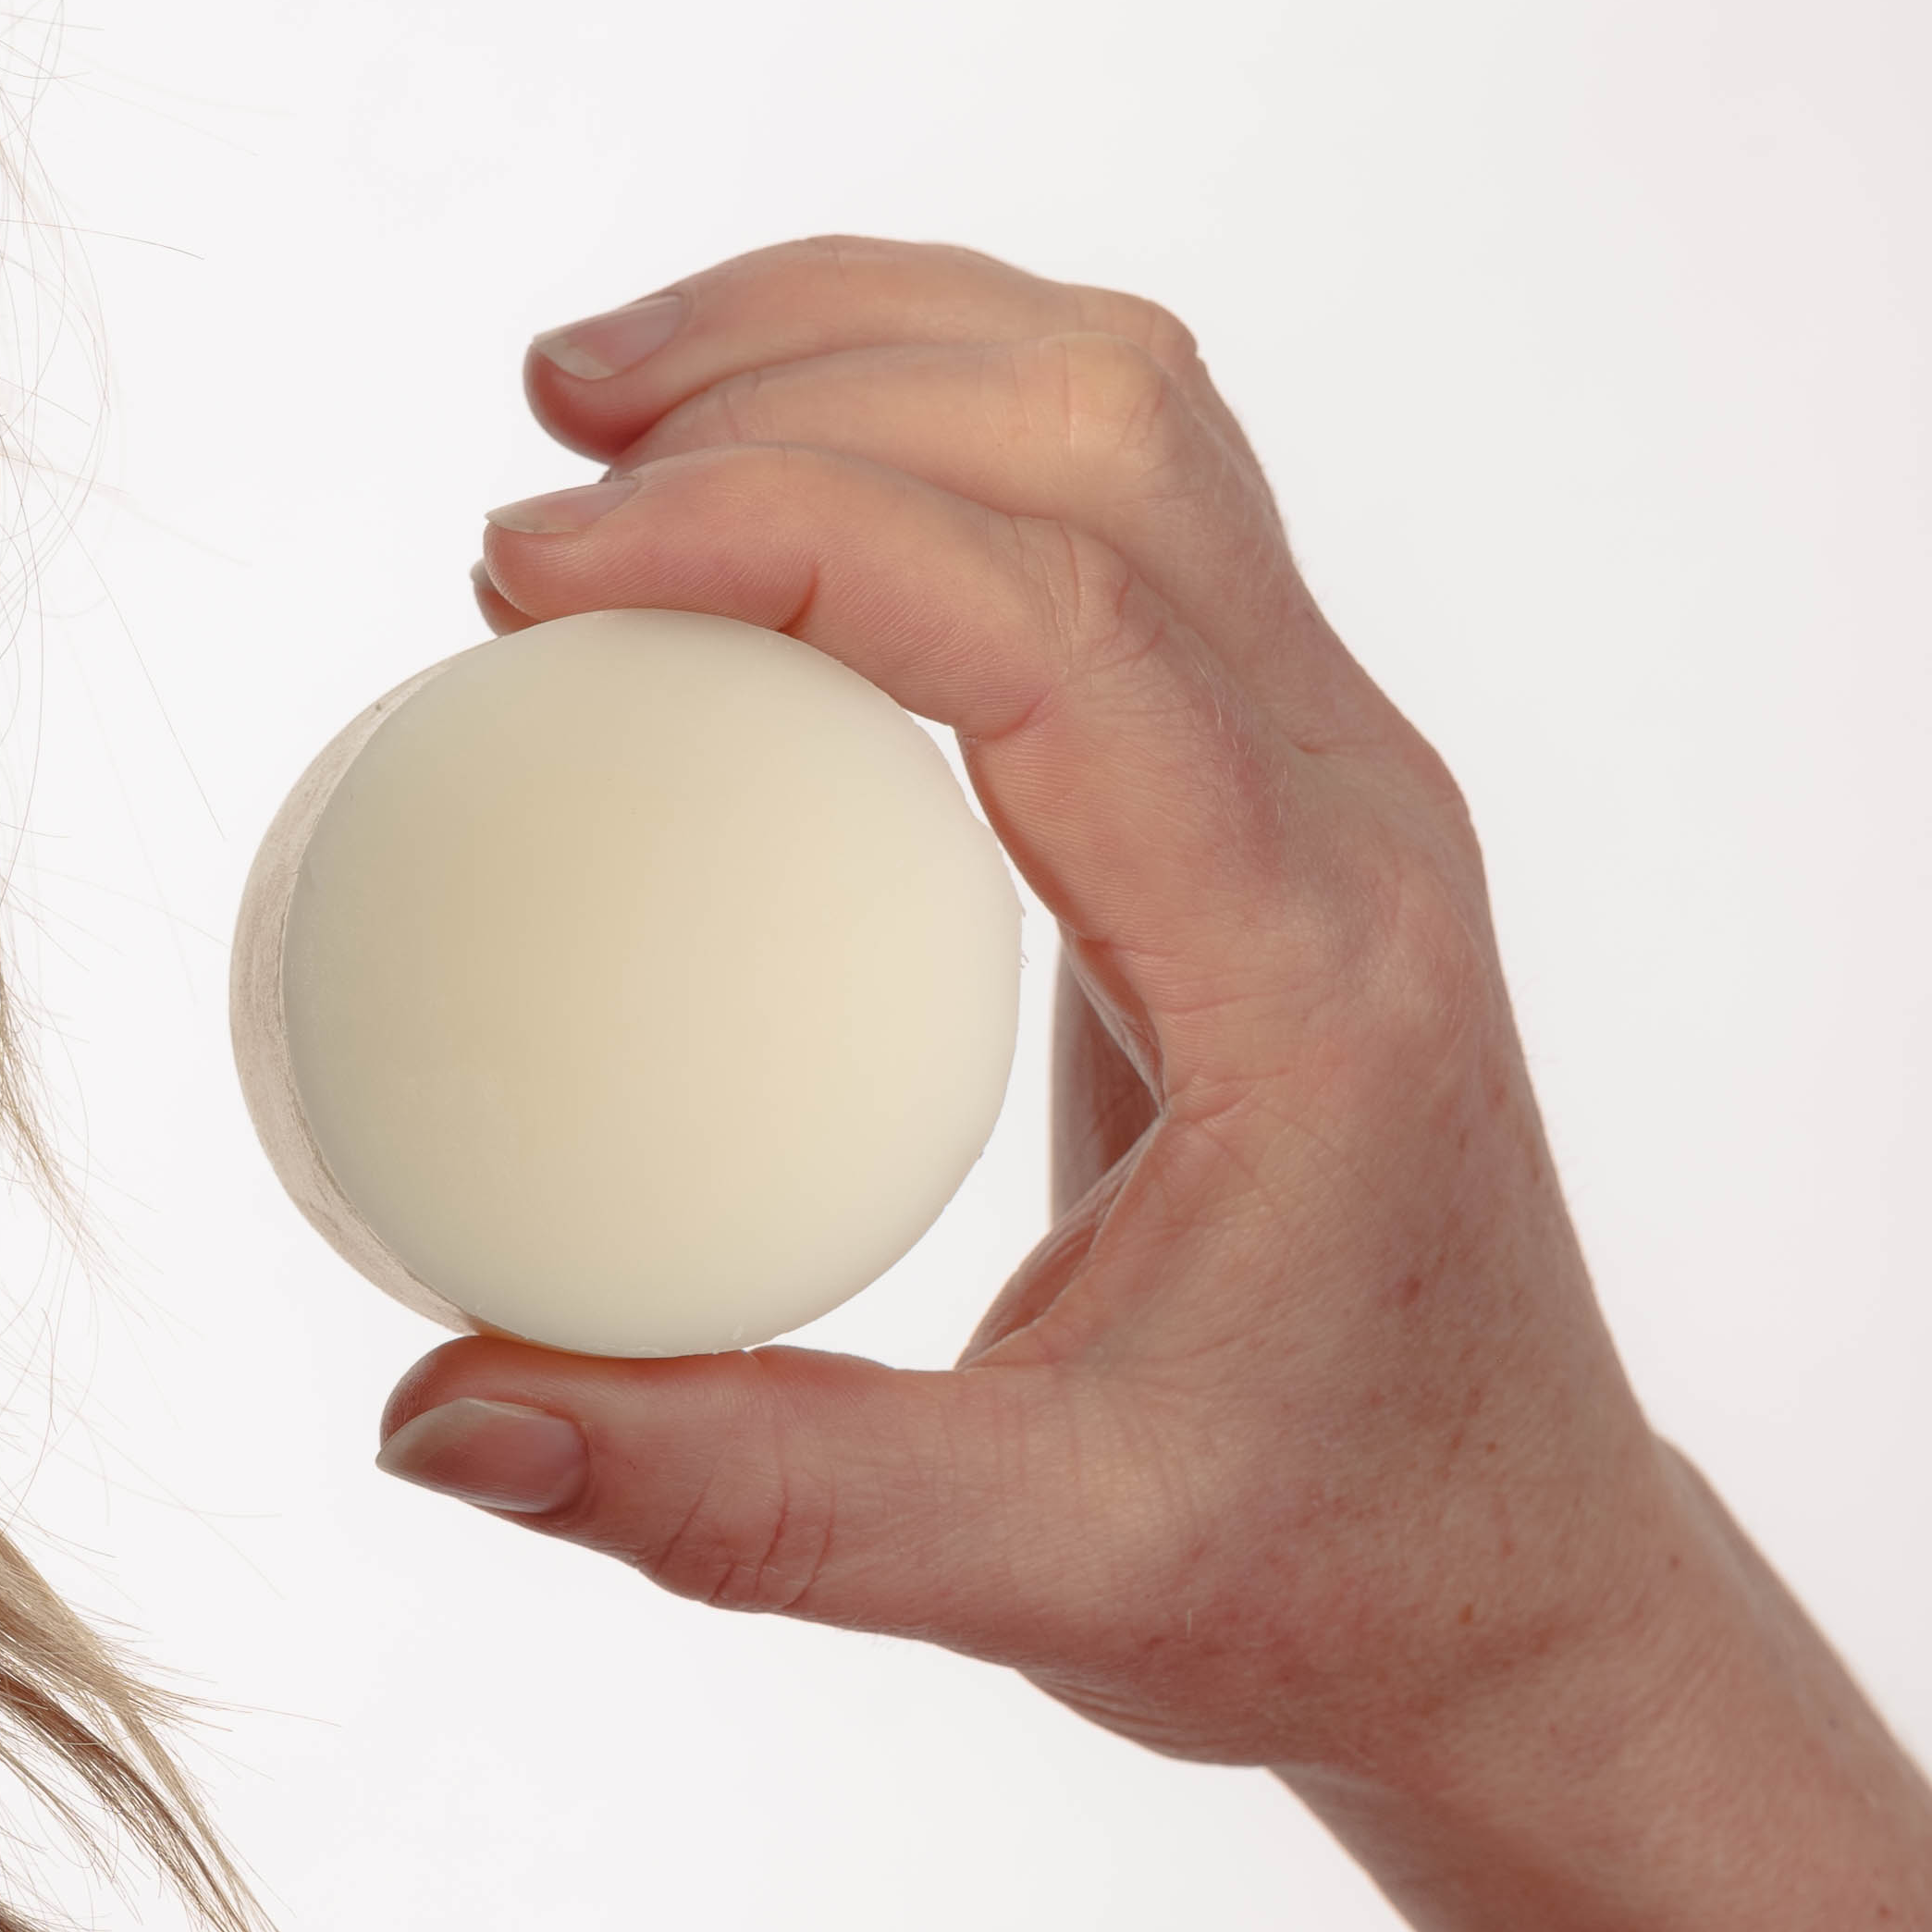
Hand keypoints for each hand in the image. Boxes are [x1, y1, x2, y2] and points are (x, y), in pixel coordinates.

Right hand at [375, 232, 1685, 1782]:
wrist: (1504, 1579)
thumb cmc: (1313, 1568)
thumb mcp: (1033, 1567)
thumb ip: (729, 1498)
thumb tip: (427, 1416)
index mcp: (1310, 972)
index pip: (1050, 619)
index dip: (772, 533)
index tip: (520, 577)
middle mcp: (1352, 819)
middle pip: (1101, 434)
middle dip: (797, 374)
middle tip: (529, 490)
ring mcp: (1331, 786)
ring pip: (1128, 422)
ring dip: (871, 352)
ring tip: (612, 413)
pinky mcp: (1272, 800)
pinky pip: (1120, 515)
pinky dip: (927, 439)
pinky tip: (763, 505)